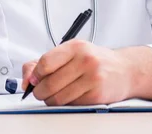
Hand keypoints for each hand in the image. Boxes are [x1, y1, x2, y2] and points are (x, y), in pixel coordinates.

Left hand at [21, 40, 151, 105]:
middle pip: (50, 82)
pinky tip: (69, 97)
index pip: (46, 62)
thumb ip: (47, 61)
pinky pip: (71, 104)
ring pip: (59, 97)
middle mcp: (85, 60)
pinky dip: (65, 104)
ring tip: (53, 96)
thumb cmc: (95, 60)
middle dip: (40, 91)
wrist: (125, 70)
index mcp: (76, 46)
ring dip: (50, 100)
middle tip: (39, 92)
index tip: (32, 80)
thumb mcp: (72, 52)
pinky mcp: (97, 94)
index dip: (34, 75)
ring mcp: (92, 77)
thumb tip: (27, 78)